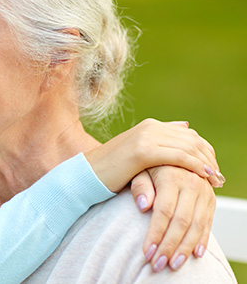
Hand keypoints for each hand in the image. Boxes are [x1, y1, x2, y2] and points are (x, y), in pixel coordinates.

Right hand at [85, 118, 222, 192]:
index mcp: (149, 125)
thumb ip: (160, 139)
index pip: (188, 135)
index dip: (205, 151)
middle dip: (208, 158)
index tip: (213, 169)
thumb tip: (185, 126)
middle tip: (218, 177)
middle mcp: (150, 127)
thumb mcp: (137, 152)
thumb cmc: (111, 169)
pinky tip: (204, 176)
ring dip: (206, 164)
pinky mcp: (143, 151)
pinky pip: (178, 156)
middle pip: (191, 140)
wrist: (88, 174)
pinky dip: (195, 166)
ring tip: (215, 180)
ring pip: (188, 147)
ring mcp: (146, 137)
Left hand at [130, 167, 215, 271]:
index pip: (164, 211)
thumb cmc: (147, 166)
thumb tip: (143, 206)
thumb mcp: (139, 171)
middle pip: (182, 221)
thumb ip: (140, 187)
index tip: (147, 252)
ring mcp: (204, 191)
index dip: (156, 233)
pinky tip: (195, 254)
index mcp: (171, 176)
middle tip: (158, 264)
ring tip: (173, 265)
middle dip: (169, 246)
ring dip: (185, 248)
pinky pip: (208, 222)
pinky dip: (202, 239)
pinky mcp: (210, 198)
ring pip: (197, 225)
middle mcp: (191, 183)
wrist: (169, 154)